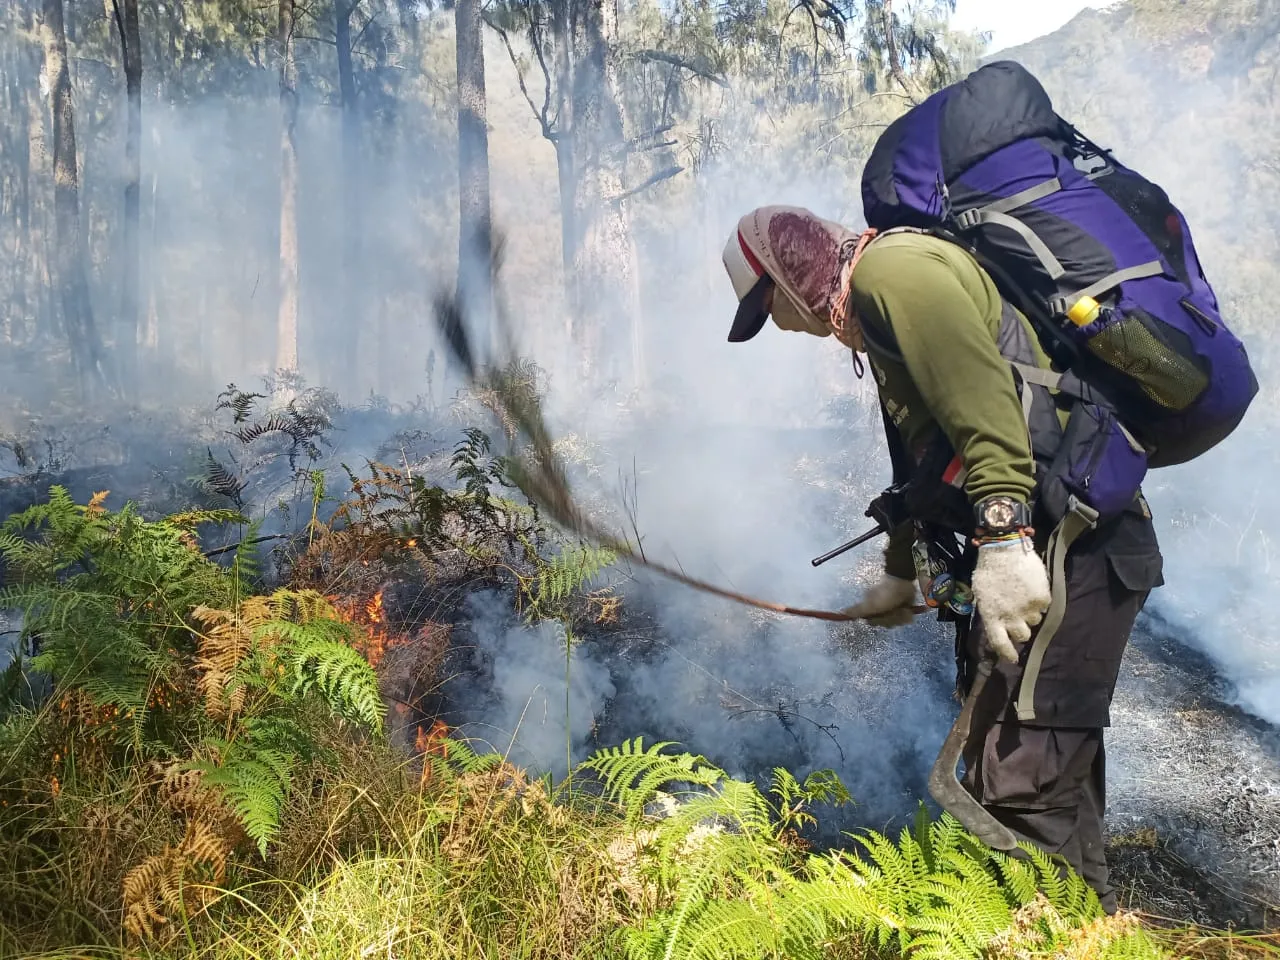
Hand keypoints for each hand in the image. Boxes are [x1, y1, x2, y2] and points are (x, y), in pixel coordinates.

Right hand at [843, 574, 919, 626]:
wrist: (902, 582)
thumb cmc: (884, 594)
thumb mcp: (869, 605)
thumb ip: (856, 610)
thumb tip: (842, 612)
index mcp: (872, 609)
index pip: (873, 622)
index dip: (879, 621)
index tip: (882, 615)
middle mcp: (881, 610)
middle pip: (886, 624)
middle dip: (891, 618)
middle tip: (893, 609)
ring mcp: (893, 609)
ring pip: (897, 622)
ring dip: (900, 616)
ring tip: (901, 607)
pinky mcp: (903, 608)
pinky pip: (906, 618)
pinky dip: (907, 614)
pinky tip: (907, 608)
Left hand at [971, 536, 1050, 662]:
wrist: (1004, 549)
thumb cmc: (988, 570)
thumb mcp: (982, 594)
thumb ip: (990, 612)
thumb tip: (997, 624)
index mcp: (991, 616)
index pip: (1000, 643)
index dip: (1007, 653)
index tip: (1013, 659)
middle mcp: (1010, 617)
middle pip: (1022, 635)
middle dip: (1021, 629)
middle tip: (1019, 617)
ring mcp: (1028, 609)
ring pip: (1035, 621)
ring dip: (1031, 613)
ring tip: (1024, 596)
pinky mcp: (1042, 599)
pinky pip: (1045, 607)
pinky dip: (1040, 600)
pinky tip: (1032, 587)